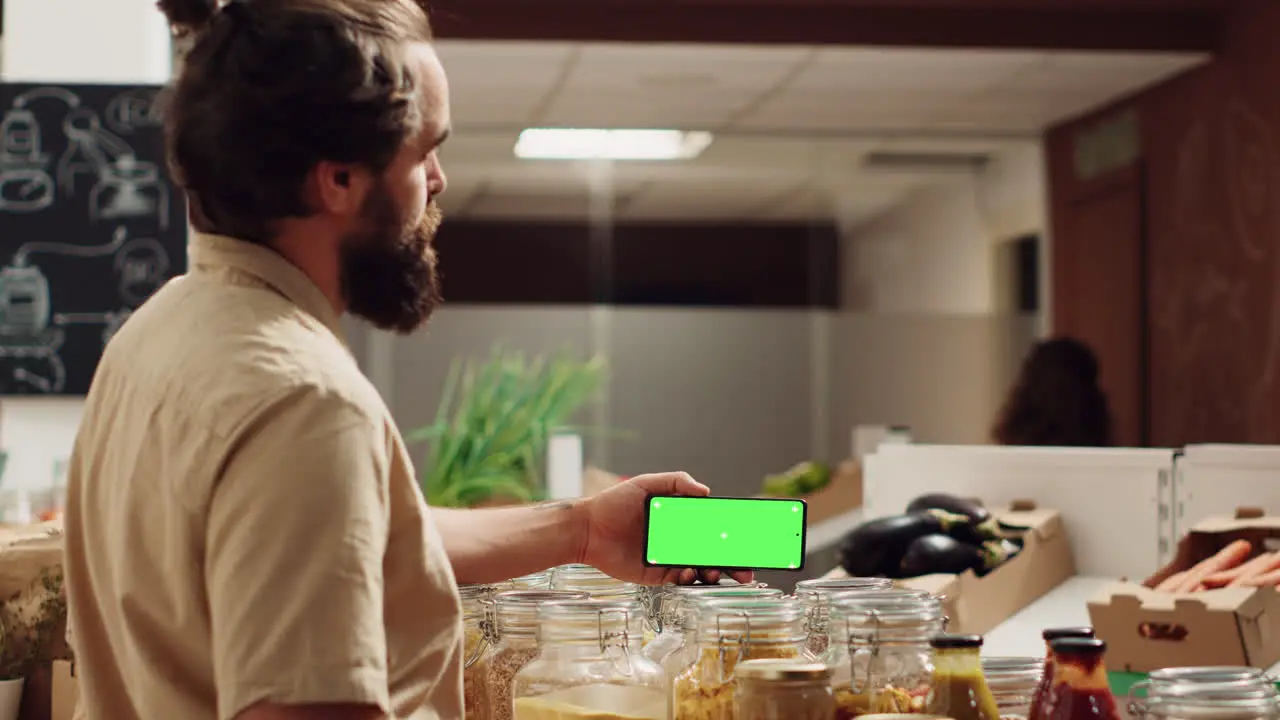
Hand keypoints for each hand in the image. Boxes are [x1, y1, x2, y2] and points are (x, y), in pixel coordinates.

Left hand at [579, 472, 754, 585]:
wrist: (587, 528)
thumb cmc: (613, 503)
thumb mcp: (645, 484)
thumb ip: (676, 482)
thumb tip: (706, 491)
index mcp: (677, 518)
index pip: (710, 526)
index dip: (729, 533)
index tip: (746, 538)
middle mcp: (676, 539)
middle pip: (711, 552)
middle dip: (731, 562)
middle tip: (746, 569)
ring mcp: (669, 558)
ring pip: (701, 569)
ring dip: (714, 572)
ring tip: (717, 572)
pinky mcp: (657, 574)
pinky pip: (681, 579)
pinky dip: (691, 577)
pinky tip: (692, 572)